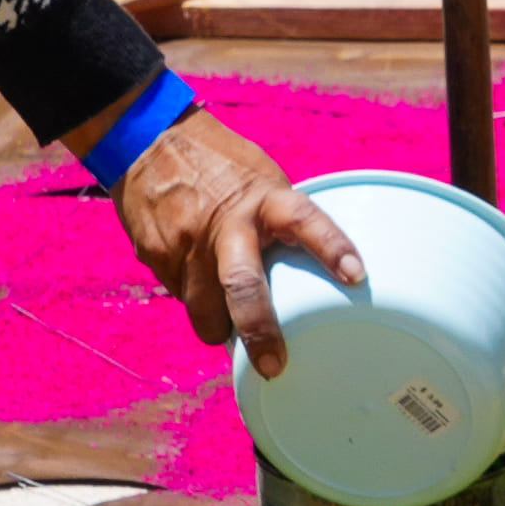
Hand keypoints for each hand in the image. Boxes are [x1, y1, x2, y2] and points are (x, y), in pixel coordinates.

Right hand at [116, 109, 363, 368]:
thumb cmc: (219, 163)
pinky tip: (194, 273)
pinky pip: (179, 297)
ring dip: (217, 324)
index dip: (332, 248)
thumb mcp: (261, 178)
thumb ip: (278, 219)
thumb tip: (305, 272)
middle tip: (272, 366)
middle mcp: (226, 224)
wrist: (147, 139)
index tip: (357, 276)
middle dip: (258, 332)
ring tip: (225, 315)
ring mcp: (185, 243)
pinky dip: (192, 297)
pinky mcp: (155, 256)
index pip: (305, 221)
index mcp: (263, 198)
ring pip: (204, 312)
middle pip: (242, 287)